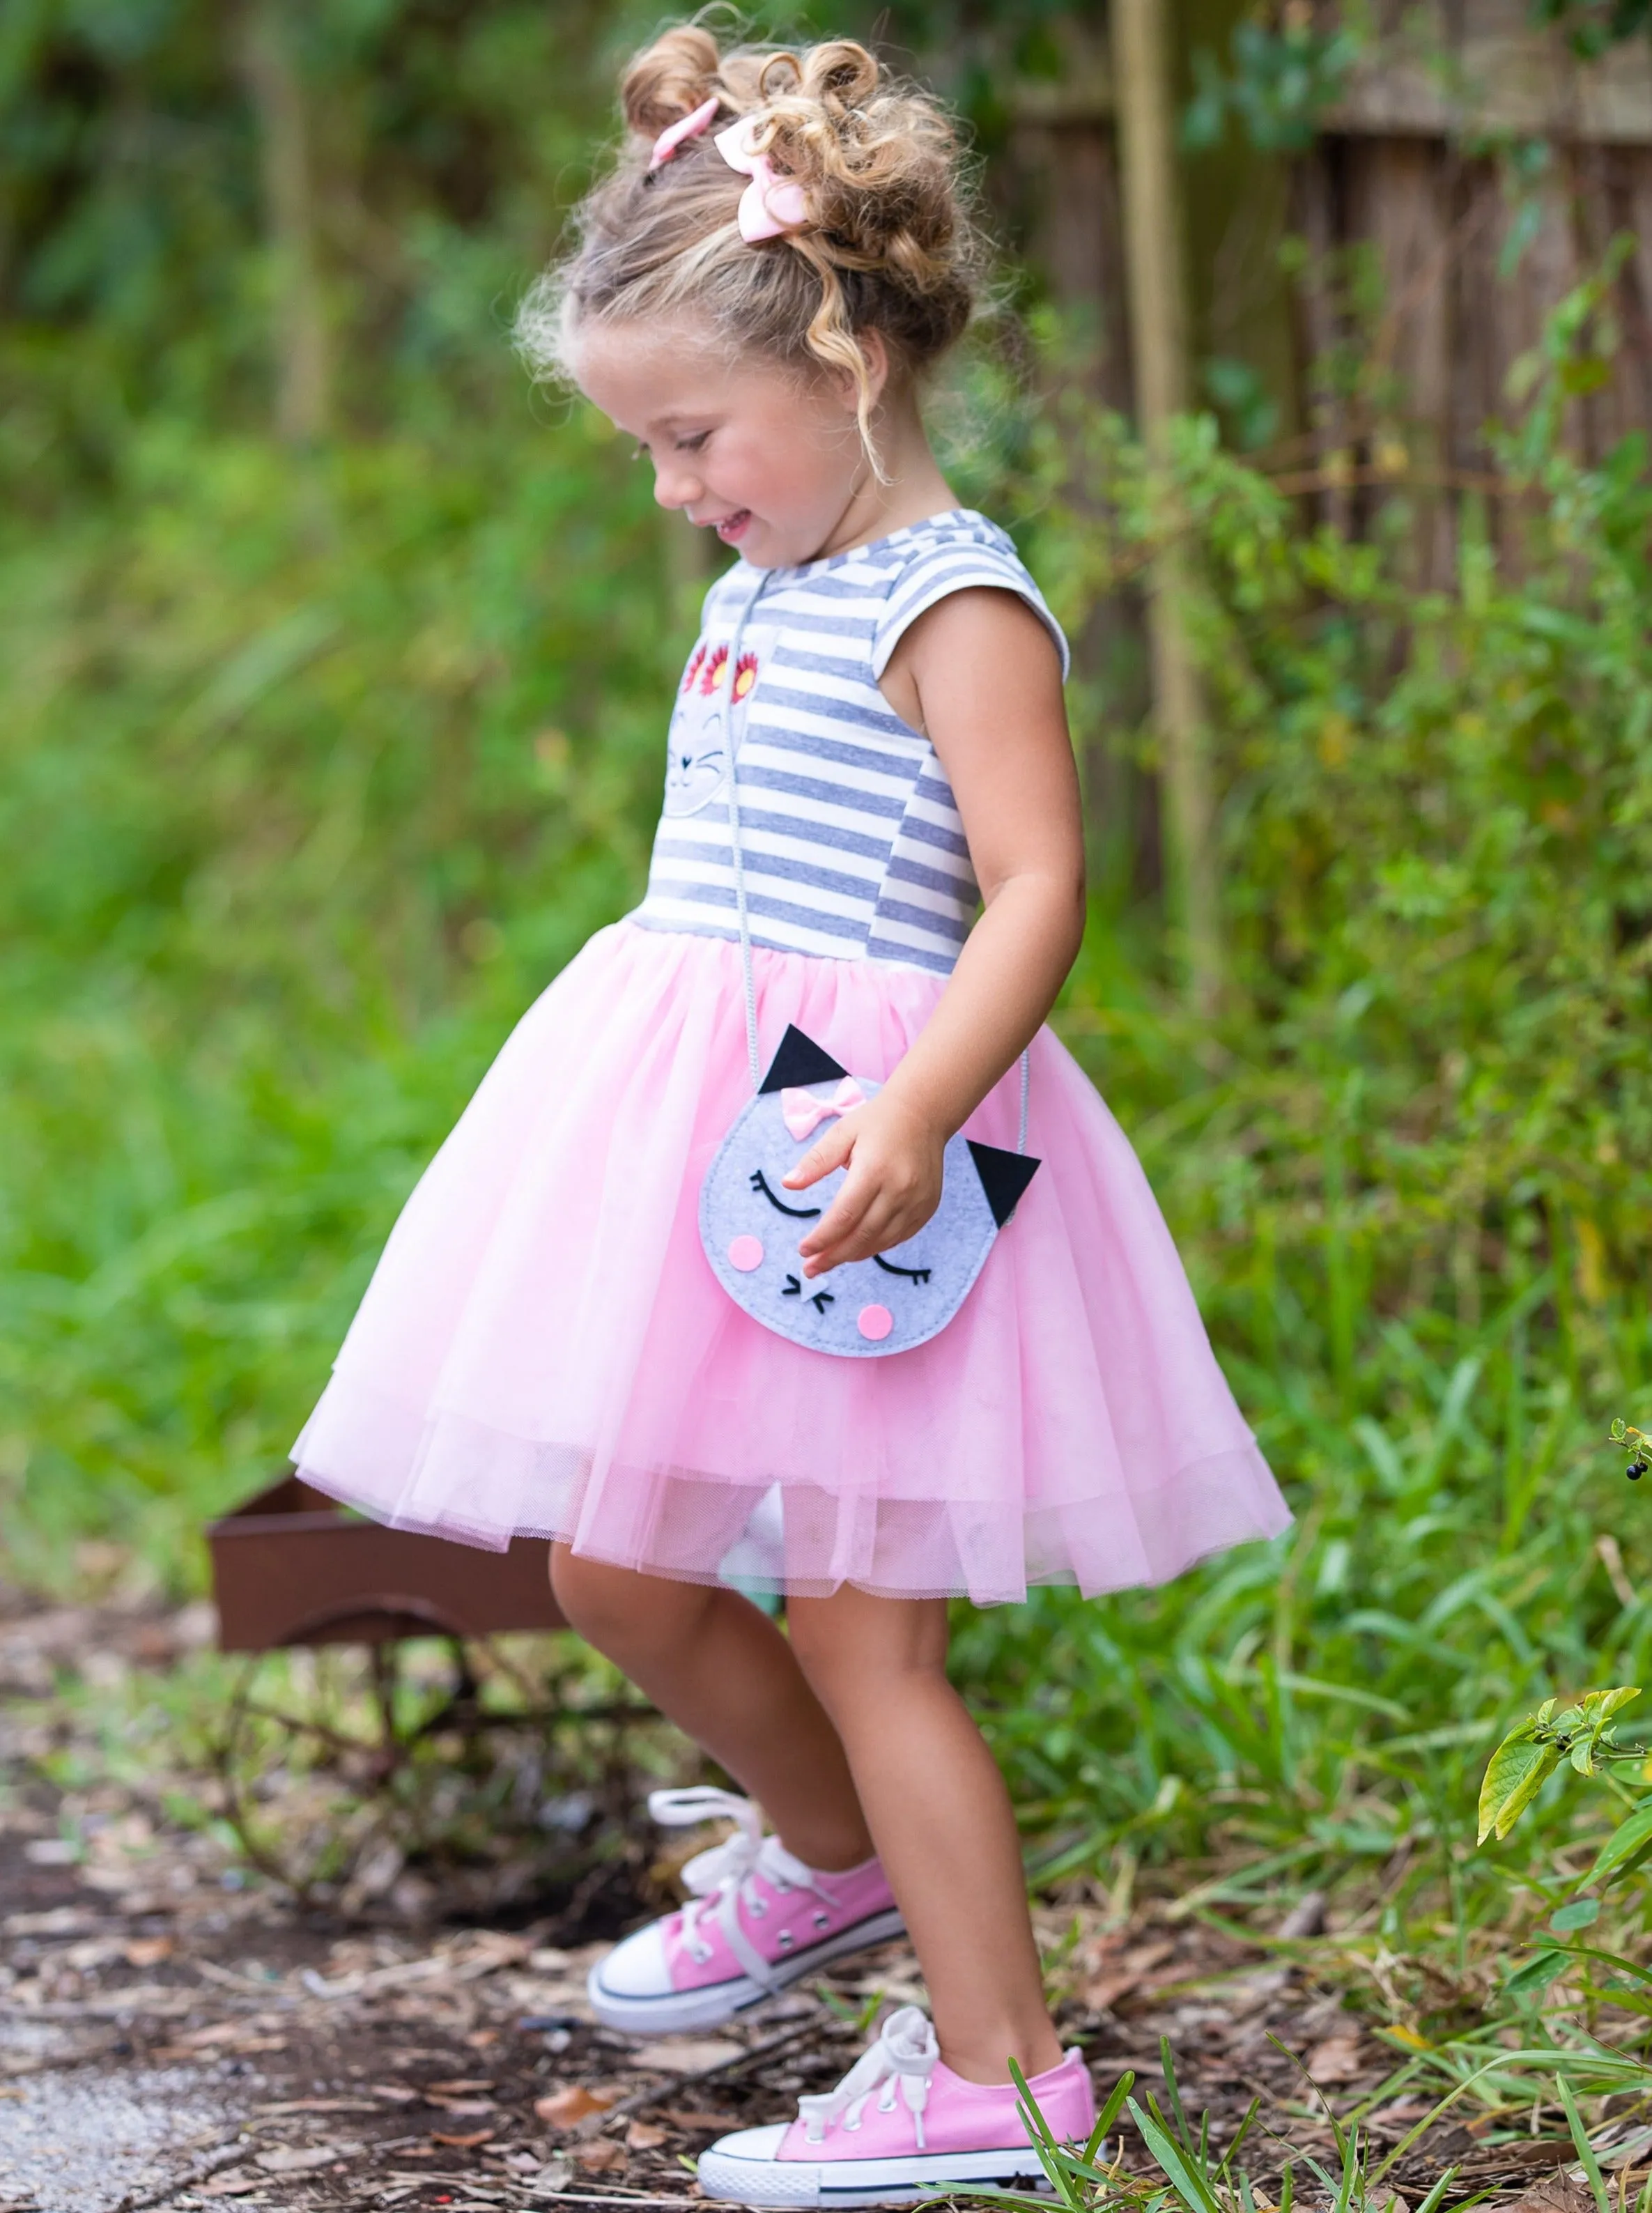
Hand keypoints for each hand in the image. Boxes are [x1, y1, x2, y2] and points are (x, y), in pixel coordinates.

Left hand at [783, 1092, 945, 1276]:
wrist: (924, 1114)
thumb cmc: (877, 1122)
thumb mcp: (842, 1133)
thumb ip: (816, 1161)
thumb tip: (788, 1184)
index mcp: (874, 1169)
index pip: (844, 1215)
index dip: (822, 1238)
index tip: (803, 1250)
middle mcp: (899, 1189)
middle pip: (862, 1235)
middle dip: (833, 1256)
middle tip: (809, 1269)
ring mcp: (917, 1201)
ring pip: (881, 1241)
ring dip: (852, 1255)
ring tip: (828, 1262)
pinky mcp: (927, 1208)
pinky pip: (899, 1237)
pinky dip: (875, 1246)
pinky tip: (856, 1250)